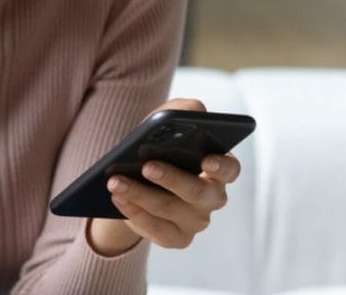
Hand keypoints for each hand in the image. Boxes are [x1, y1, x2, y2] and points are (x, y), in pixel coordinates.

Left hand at [106, 98, 240, 248]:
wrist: (134, 180)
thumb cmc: (156, 147)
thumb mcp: (164, 124)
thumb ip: (181, 110)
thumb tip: (194, 109)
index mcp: (217, 168)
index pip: (230, 169)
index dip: (221, 166)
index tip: (206, 160)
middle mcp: (212, 197)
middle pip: (198, 192)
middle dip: (172, 178)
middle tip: (147, 166)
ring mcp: (196, 221)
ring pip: (171, 209)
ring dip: (141, 194)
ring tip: (115, 181)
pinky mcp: (176, 238)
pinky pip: (157, 230)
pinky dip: (135, 213)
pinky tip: (118, 198)